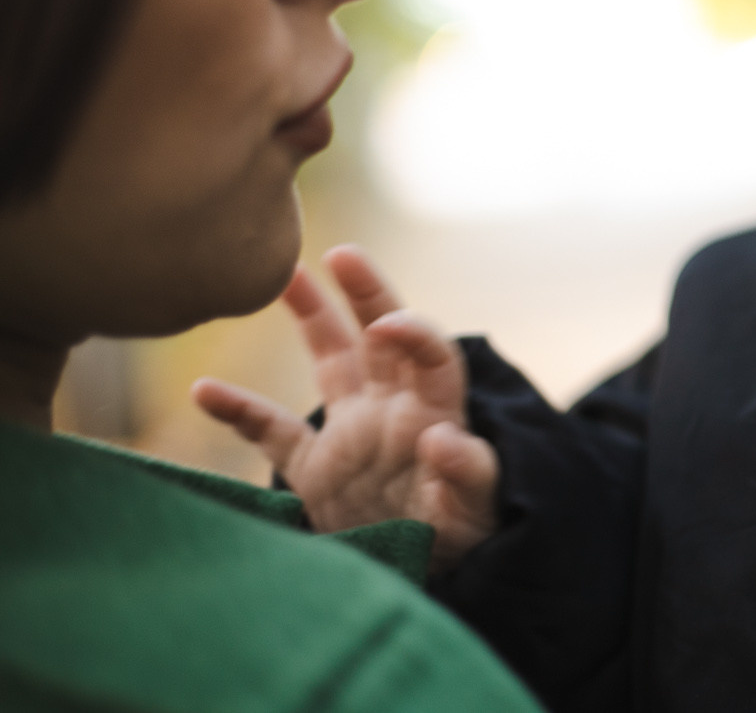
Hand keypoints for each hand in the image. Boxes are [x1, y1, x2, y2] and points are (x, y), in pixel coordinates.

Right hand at [193, 246, 498, 572]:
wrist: (431, 576)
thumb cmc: (468, 536)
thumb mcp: (477, 508)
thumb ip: (468, 473)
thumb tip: (446, 438)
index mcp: (436, 411)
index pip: (429, 353)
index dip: (413, 331)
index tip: (389, 326)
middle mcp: (395, 409)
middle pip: (381, 336)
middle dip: (365, 293)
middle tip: (341, 254)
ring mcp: (354, 433)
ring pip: (331, 361)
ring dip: (310, 319)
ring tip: (281, 277)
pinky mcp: (317, 469)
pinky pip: (273, 431)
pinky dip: (240, 412)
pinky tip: (203, 390)